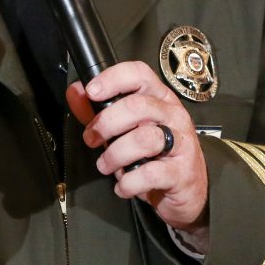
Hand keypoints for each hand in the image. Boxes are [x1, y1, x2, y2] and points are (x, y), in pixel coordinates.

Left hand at [67, 61, 209, 235]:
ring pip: (144, 138)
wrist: (189, 190)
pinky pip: (150, 173)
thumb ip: (99, 111)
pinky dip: (129, 182)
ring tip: (105, 165)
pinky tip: (123, 186)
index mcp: (159, 98)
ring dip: (115, 154)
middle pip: (137, 106)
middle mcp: (173, 115)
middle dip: (106, 123)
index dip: (112, 78)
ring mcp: (181, 143)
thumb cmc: (155, 154)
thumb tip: (75, 92)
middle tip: (92, 139)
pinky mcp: (182, 172)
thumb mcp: (126, 129)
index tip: (91, 92)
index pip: (139, 74)